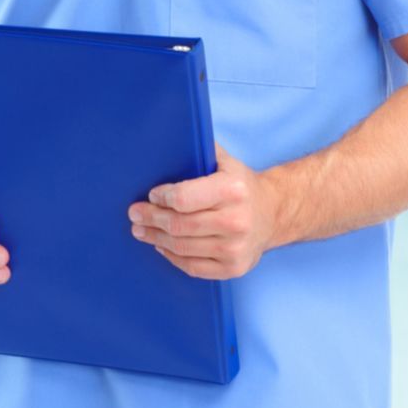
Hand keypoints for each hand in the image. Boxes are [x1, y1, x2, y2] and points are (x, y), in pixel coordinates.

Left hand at [129, 143, 278, 278]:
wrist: (273, 213)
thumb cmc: (239, 184)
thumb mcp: (223, 161)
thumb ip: (197, 151)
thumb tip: (165, 140)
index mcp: (233, 190)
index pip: (183, 198)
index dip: (161, 198)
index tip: (151, 195)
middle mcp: (237, 221)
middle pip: (178, 225)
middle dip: (150, 218)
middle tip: (134, 214)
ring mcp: (236, 248)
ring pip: (182, 247)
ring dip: (155, 238)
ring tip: (141, 230)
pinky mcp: (235, 267)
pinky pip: (193, 267)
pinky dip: (172, 257)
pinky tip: (162, 246)